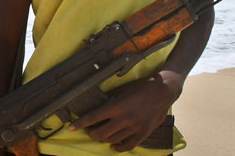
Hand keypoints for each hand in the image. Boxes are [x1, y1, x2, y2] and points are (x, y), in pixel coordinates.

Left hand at [68, 71, 182, 151]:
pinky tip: (114, 146)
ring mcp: (134, 127)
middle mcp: (124, 119)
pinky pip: (128, 145)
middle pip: (101, 133)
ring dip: (104, 139)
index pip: (93, 117)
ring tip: (101, 135)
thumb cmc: (140, 87)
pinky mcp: (143, 133)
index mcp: (116, 106)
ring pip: (113, 140)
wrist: (162, 91)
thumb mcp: (121, 90)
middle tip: (89, 131)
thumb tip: (100, 107)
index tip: (72, 127)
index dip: (80, 123)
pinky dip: (119, 147)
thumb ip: (111, 100)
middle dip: (92, 133)